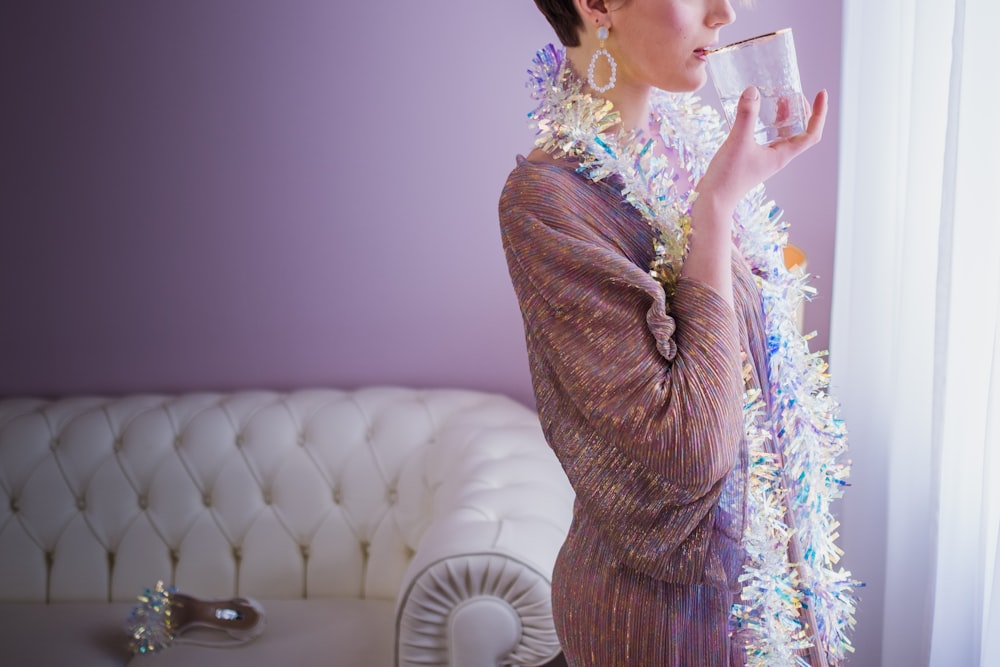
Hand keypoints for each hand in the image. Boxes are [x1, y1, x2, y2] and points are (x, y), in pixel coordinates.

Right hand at [697, 86, 827, 212]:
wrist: (712, 200)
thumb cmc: (728, 177)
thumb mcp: (738, 142)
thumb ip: (746, 116)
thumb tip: (752, 91)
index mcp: (782, 155)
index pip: (811, 133)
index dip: (819, 113)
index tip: (820, 93)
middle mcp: (777, 156)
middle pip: (799, 131)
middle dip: (800, 111)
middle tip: (792, 93)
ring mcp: (764, 158)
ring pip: (782, 134)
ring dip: (784, 116)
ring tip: (778, 99)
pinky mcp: (751, 158)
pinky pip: (766, 137)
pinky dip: (766, 122)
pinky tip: (754, 114)